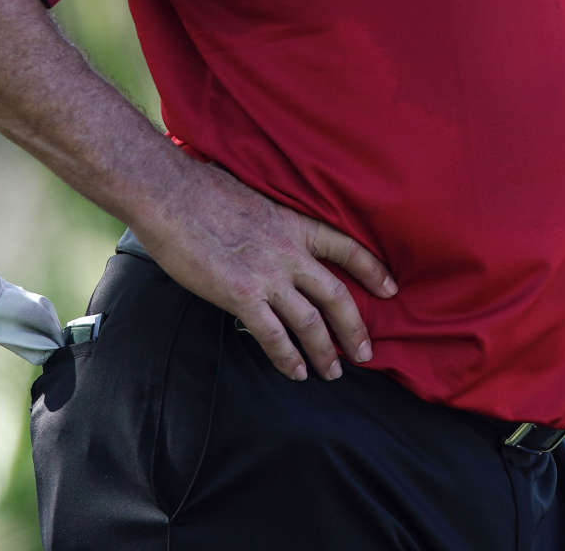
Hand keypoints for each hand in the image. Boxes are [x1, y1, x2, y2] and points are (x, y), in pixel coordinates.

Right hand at [136, 161, 396, 381]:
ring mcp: (268, 275)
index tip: (391, 289)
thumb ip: (276, 226)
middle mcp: (290, 252)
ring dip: (324, 351)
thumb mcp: (258, 201)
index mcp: (296, 224)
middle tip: (366, 354)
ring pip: (310, 322)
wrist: (172, 195)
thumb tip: (276, 240)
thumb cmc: (206, 192)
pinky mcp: (241, 295)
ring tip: (332, 372)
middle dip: (354, 328)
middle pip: (336, 295)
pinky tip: (295, 372)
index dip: (373, 271)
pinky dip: (288, 357)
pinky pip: (273, 335)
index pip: (348, 249)